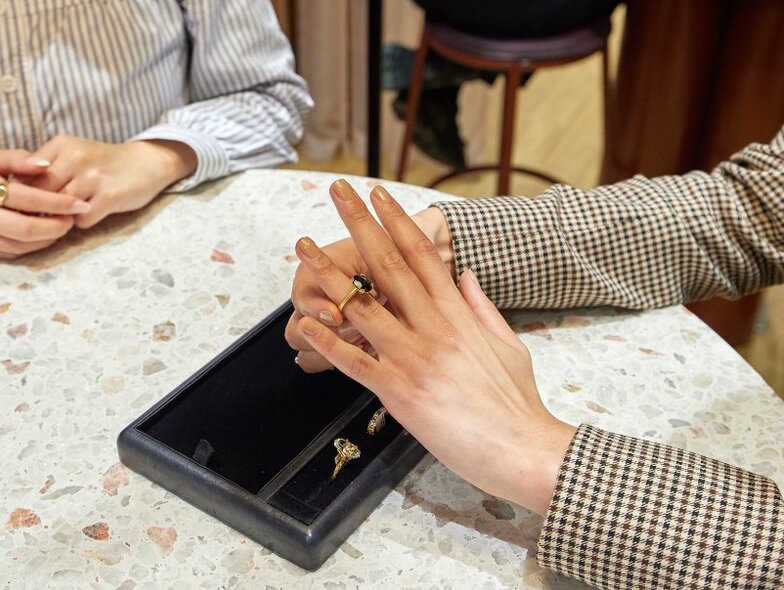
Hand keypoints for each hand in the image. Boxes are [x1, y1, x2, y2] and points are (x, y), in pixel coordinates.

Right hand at [0, 150, 87, 258]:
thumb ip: (19, 159)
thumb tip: (47, 164)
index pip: (25, 198)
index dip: (56, 203)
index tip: (79, 203)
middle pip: (24, 228)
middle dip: (56, 226)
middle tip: (74, 218)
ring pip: (20, 245)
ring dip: (48, 238)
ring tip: (64, 225)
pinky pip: (12, 253)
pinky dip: (34, 246)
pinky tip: (47, 234)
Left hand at [25, 135, 196, 228]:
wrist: (146, 162)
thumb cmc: (103, 163)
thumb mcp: (72, 154)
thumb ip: (45, 169)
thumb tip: (12, 194)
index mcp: (60, 145)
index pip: (24, 176)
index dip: (21, 197)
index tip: (23, 208)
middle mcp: (75, 157)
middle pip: (40, 194)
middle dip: (39, 211)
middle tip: (44, 219)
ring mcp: (93, 176)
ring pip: (59, 209)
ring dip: (62, 218)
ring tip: (69, 216)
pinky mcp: (110, 195)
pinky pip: (82, 220)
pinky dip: (83, 222)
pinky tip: (91, 214)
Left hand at [289, 180, 575, 514]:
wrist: (524, 448)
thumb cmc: (517, 402)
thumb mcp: (508, 344)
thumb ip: (482, 307)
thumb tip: (466, 274)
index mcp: (458, 314)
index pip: (423, 255)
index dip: (397, 222)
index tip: (378, 196)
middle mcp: (433, 327)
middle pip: (389, 266)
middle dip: (360, 225)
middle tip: (338, 193)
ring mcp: (414, 359)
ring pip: (363, 307)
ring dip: (329, 275)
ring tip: (304, 248)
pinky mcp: (400, 394)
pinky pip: (356, 362)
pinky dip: (327, 342)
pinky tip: (304, 324)